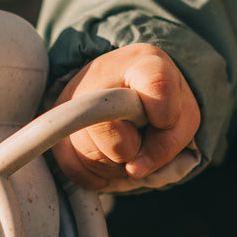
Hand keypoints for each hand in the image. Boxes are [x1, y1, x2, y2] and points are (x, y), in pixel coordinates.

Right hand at [50, 44, 200, 189]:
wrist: (125, 93)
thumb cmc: (160, 106)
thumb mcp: (182, 117)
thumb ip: (170, 140)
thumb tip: (135, 168)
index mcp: (142, 63)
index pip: (157, 85)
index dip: (164, 115)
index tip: (164, 121)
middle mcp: (98, 75)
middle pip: (111, 131)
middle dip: (132, 148)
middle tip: (139, 136)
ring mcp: (69, 100)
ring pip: (91, 154)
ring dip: (115, 164)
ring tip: (123, 144)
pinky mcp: (54, 127)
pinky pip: (74, 168)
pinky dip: (96, 173)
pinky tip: (107, 155)